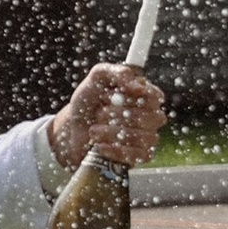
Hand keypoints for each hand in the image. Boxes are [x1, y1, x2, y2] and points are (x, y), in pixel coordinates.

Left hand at [48, 59, 164, 173]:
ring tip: (94, 130)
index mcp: (146, 94)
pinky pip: (138, 156)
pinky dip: (116, 151)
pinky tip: (100, 146)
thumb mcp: (97, 78)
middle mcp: (152, 115)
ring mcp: (148, 136)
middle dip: (118, 115)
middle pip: (149, 118)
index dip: (133, 98)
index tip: (113, 96)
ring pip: (143, 137)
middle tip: (99, 113)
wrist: (74, 128)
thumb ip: (117, 72)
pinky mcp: (140, 155)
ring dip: (113, 133)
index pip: (154, 96)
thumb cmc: (90, 100)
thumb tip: (138, 85)